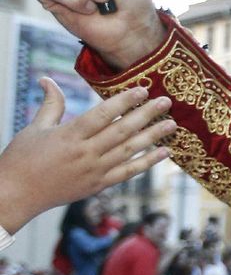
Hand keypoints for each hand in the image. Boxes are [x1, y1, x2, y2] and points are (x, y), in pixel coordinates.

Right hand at [0, 79, 174, 233]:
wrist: (16, 195)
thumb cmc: (22, 159)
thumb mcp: (35, 128)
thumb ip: (50, 104)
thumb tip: (47, 79)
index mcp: (69, 136)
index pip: (102, 115)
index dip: (124, 101)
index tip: (142, 90)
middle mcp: (85, 153)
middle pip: (122, 131)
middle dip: (146, 115)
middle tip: (166, 102)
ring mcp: (94, 171)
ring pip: (129, 151)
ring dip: (153, 137)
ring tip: (171, 124)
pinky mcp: (99, 185)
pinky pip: (128, 172)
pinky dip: (147, 162)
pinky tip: (164, 153)